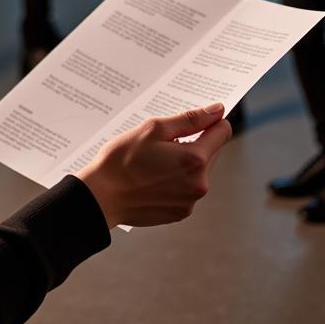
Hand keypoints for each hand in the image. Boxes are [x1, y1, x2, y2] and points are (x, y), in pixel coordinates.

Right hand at [80, 104, 230, 227]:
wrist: (102, 196)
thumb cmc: (123, 159)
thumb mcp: (154, 129)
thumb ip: (190, 119)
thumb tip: (218, 110)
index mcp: (195, 159)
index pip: (222, 132)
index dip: (211, 121)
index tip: (197, 120)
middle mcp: (200, 184)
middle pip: (211, 152)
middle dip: (193, 143)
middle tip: (162, 142)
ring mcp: (190, 201)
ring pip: (198, 172)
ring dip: (184, 163)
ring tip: (154, 162)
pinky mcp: (180, 213)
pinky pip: (187, 190)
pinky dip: (176, 181)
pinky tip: (153, 177)